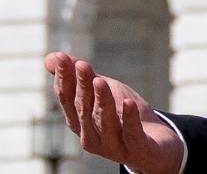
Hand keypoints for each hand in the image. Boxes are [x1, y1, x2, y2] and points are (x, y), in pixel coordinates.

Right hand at [44, 52, 183, 173]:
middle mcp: (92, 136)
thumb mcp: (102, 93)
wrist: (156, 146)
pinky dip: (129, 119)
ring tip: (100, 81)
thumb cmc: (124, 117)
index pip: (68, 100)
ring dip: (102, 101)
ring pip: (105, 122)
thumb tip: (51, 57)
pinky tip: (128, 102)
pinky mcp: (137, 149)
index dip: (65, 80)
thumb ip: (79, 77)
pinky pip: (131, 135)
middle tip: (82, 65)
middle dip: (82, 86)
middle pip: (85, 109)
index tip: (62, 58)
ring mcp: (113, 145)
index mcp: (80, 122)